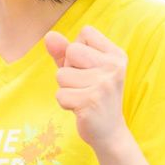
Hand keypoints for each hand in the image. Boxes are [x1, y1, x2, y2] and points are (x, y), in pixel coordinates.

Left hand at [44, 26, 128, 149]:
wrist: (109, 132)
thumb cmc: (92, 94)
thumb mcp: (80, 69)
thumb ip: (64, 51)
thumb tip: (48, 35)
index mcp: (116, 55)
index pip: (86, 32)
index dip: (78, 49)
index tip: (89, 68)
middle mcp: (114, 67)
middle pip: (72, 51)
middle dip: (69, 68)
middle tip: (84, 85)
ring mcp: (104, 85)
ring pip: (62, 74)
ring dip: (66, 88)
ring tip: (83, 97)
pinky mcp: (91, 102)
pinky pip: (61, 95)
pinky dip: (65, 103)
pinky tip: (81, 109)